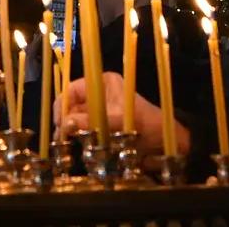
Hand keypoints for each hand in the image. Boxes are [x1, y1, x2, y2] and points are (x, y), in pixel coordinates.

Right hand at [55, 73, 188, 154]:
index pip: (72, 89)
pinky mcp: (102, 126)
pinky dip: (80, 139)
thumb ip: (90, 122)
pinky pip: (84, 131)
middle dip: (65, 121)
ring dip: (72, 132)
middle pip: (71, 105)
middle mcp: (99, 94)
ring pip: (75, 120)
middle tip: (62, 139)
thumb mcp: (119, 121)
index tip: (60, 125)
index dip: (62, 105)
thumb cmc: (148, 126)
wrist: (168, 143)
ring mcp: (100, 110)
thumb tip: (63, 124)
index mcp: (103, 82)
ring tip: (70, 144)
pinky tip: (80, 146)